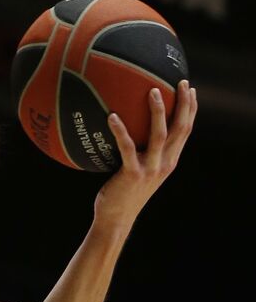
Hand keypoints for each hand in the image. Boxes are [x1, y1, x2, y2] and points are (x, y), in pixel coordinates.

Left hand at [94, 80, 196, 227]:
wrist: (116, 217)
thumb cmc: (123, 190)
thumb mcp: (139, 168)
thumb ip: (141, 150)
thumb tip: (128, 123)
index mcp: (169, 160)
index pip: (185, 131)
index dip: (190, 110)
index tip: (190, 89)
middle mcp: (165, 163)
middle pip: (180, 129)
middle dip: (184, 104)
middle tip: (181, 83)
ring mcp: (150, 169)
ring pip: (159, 135)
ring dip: (157, 111)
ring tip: (152, 90)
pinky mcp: (132, 174)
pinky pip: (126, 148)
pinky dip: (120, 131)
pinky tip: (111, 116)